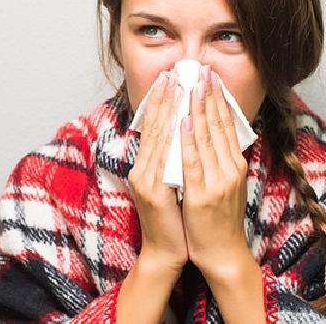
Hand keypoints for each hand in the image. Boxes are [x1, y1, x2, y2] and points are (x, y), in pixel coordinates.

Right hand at [127, 70, 187, 271]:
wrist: (167, 252)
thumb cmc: (173, 221)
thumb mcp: (169, 186)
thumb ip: (171, 162)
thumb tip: (183, 135)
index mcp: (145, 167)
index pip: (153, 128)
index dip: (161, 102)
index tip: (170, 79)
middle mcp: (142, 170)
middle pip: (153, 128)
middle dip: (164, 99)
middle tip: (174, 73)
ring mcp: (146, 181)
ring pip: (159, 138)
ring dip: (169, 109)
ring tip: (178, 85)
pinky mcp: (154, 193)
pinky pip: (166, 160)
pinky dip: (175, 138)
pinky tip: (182, 120)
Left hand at [179, 65, 252, 276]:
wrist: (221, 253)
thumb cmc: (218, 219)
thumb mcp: (224, 184)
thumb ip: (219, 160)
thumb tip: (211, 134)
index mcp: (234, 165)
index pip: (225, 125)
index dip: (217, 99)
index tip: (209, 76)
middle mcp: (230, 169)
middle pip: (217, 126)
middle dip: (208, 96)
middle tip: (201, 70)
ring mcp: (217, 181)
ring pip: (206, 138)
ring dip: (197, 109)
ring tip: (191, 85)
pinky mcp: (202, 195)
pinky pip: (193, 163)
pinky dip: (188, 141)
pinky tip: (183, 122)